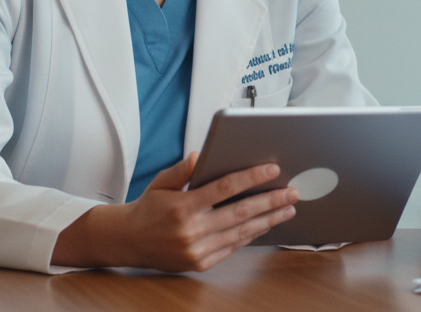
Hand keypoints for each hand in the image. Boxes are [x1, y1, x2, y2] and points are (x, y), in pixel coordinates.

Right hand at [53, 152, 297, 271]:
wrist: (128, 242)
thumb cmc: (148, 208)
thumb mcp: (160, 183)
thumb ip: (181, 170)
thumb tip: (199, 155)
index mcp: (182, 206)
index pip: (224, 188)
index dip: (251, 178)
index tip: (272, 169)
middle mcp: (191, 230)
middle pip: (240, 212)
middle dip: (271, 201)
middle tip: (292, 191)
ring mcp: (197, 250)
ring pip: (242, 232)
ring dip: (269, 219)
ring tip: (288, 208)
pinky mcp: (200, 263)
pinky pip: (233, 246)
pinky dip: (252, 234)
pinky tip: (266, 224)